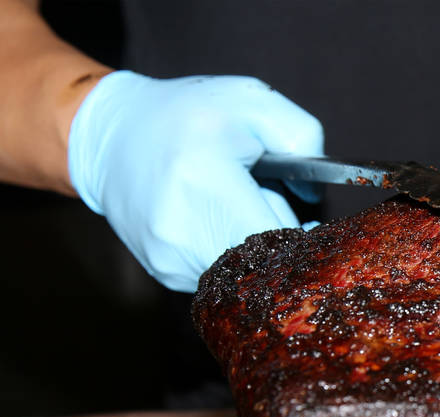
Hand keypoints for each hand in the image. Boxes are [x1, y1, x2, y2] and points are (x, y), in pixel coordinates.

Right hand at [67, 71, 323, 292]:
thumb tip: (313, 197)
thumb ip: (302, 136)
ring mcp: (171, 259)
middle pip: (268, 262)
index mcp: (203, 180)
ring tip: (230, 205)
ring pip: (247, 273)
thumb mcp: (252, 100)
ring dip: (256, 247)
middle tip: (264, 200)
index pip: (279, 239)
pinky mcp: (167, 275)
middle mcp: (181, 230)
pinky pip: (224, 274)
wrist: (108, 138)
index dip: (306, 236)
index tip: (312, 222)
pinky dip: (232, 253)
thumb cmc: (187, 114)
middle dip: (281, 239)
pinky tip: (212, 220)